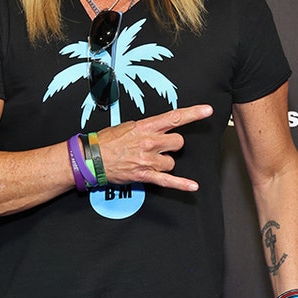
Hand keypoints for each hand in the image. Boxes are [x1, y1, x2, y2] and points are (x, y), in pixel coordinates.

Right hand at [94, 104, 212, 190]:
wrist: (91, 158)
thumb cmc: (106, 142)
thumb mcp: (126, 126)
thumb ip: (145, 127)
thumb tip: (157, 128)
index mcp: (145, 127)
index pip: (174, 117)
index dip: (193, 113)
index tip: (206, 110)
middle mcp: (149, 142)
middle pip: (178, 142)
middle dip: (173, 146)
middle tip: (162, 147)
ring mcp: (148, 159)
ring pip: (172, 162)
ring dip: (165, 162)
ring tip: (149, 161)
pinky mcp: (145, 175)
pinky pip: (167, 181)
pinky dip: (181, 185)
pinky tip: (192, 186)